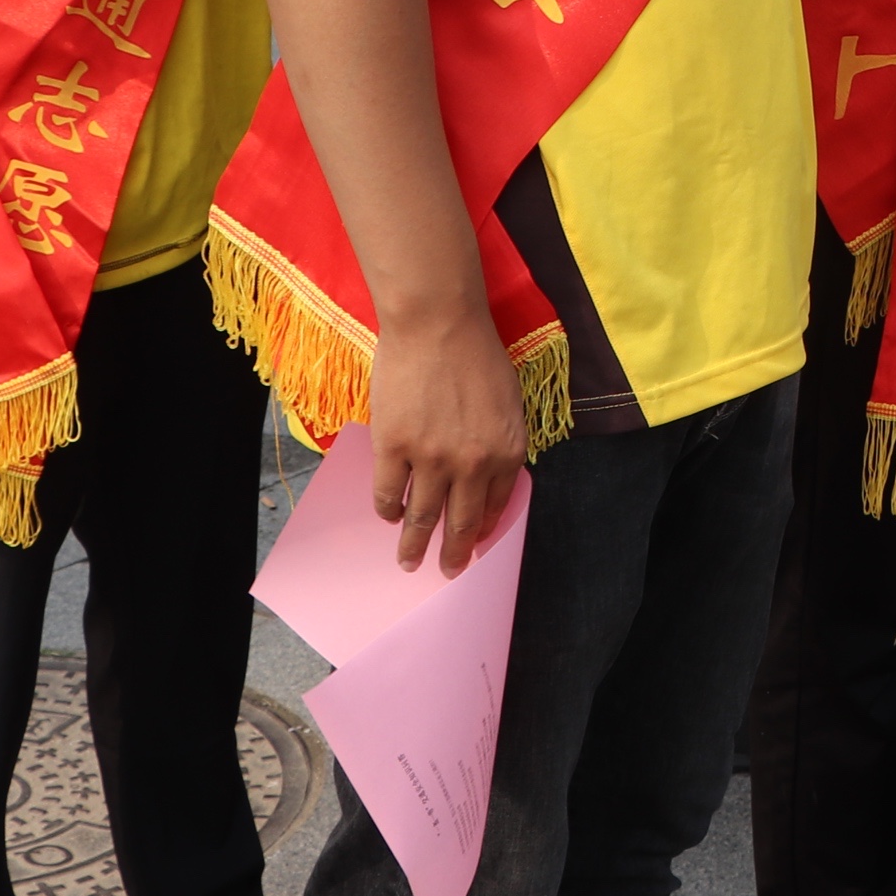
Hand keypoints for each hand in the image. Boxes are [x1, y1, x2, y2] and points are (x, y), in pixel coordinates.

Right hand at [364, 307, 527, 574]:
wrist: (438, 322)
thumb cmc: (476, 352)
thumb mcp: (508, 403)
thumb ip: (500, 442)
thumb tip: (485, 478)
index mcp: (507, 451)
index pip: (495, 506)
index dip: (482, 529)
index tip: (473, 544)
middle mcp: (473, 463)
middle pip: (461, 524)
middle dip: (453, 555)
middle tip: (446, 572)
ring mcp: (431, 458)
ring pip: (421, 517)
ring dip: (413, 545)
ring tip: (407, 562)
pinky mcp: (394, 447)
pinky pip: (388, 494)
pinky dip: (387, 510)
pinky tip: (387, 515)